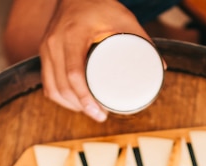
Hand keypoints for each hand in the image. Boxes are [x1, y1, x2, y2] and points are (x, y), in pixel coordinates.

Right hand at [39, 0, 151, 120]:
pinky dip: (60, 98)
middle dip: (81, 107)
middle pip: (63, 86)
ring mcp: (47, 48)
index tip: (100, 112)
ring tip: (91, 111)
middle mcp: (55, 42)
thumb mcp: (123, 18)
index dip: (85, 98)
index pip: (74, 74)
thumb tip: (160, 67)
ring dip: (71, 106)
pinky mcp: (45, 53)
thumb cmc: (100, 5)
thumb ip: (142, 40)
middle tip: (101, 115)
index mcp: (73, 34)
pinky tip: (73, 104)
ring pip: (53, 89)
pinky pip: (48, 84)